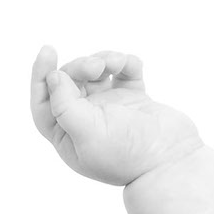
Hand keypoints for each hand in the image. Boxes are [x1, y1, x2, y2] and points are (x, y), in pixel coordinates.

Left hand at [30, 45, 204, 185]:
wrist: (172, 162)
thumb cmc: (128, 155)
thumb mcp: (87, 134)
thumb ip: (65, 106)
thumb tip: (52, 77)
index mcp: (67, 135)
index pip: (43, 102)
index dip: (42, 75)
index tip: (49, 50)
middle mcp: (85, 121)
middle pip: (70, 82)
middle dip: (80, 67)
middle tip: (96, 67)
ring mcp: (110, 109)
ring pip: (96, 73)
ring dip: (104, 60)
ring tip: (117, 62)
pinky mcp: (135, 100)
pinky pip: (124, 72)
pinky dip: (126, 63)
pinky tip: (131, 65)